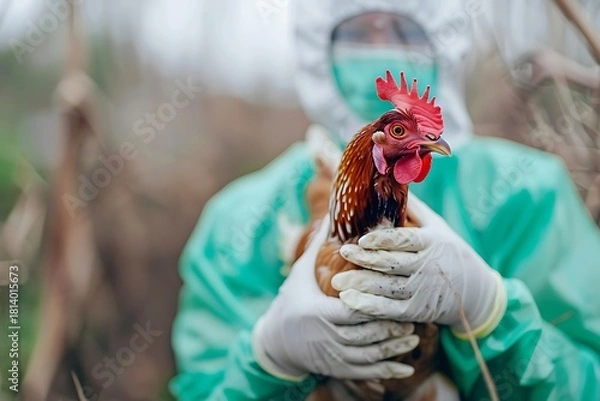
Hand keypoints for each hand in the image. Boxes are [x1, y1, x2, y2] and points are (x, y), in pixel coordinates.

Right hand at [252, 218, 419, 380]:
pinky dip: (387, 372)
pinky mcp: (337, 369)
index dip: (374, 304)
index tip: (393, 296)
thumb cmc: (291, 300)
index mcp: (319, 312)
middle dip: (390, 328)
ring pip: (369, 355)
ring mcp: (333, 355)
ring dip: (393, 348)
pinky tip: (405, 369)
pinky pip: (366, 373)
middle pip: (366, 334)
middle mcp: (327, 336)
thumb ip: (318, 245)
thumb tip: (332, 214)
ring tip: (413, 337)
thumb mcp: (301, 273)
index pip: (353, 309)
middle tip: (411, 317)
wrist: (276, 341)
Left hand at [332, 195, 506, 337]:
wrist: (477, 293)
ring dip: (361, 285)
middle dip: (365, 259)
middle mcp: (426, 267)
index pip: (404, 240)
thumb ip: (413, 208)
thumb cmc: (449, 252)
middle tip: (342, 252)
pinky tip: (348, 301)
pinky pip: (389, 310)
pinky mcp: (416, 311)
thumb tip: (390, 178)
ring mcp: (421, 291)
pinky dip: (369, 307)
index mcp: (431, 242)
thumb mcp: (437, 227)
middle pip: (391, 263)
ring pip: (387, 288)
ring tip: (336, 281)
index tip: (361, 238)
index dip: (383, 240)